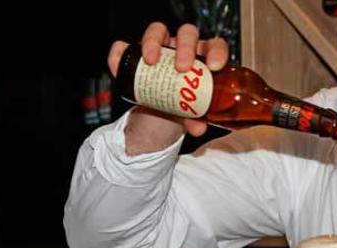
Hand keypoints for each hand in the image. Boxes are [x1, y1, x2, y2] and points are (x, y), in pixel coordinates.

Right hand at [106, 22, 228, 151]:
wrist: (157, 119)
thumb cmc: (181, 110)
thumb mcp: (190, 115)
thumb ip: (195, 119)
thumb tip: (198, 128)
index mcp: (203, 59)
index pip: (215, 46)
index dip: (217, 52)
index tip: (215, 66)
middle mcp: (182, 49)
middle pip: (187, 34)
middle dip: (185, 47)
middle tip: (181, 68)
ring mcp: (159, 49)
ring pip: (157, 31)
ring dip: (153, 42)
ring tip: (150, 62)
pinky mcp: (135, 56)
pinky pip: (125, 48)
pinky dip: (120, 54)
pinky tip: (118, 67)